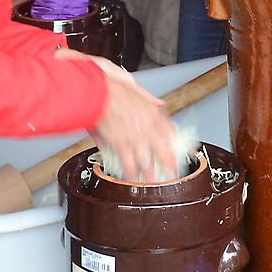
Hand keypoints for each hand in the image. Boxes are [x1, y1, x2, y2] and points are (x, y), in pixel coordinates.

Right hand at [80, 53, 177, 181]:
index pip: (170, 133)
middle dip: (168, 167)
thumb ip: (147, 98)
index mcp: (152, 112)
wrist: (96, 91)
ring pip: (147, 162)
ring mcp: (135, 137)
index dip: (174, 146)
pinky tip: (132, 179)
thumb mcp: (135, 88)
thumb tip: (157, 103)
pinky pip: (128, 164)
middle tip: (170, 176)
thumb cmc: (110, 88)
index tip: (175, 154)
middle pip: (164, 152)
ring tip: (152, 183)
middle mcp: (148, 127)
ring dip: (149, 175)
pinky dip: (130, 173)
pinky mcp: (121, 144)